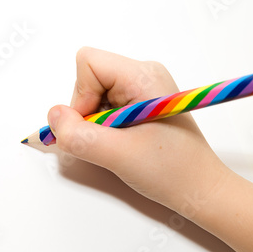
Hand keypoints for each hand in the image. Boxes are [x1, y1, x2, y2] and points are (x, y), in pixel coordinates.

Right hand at [46, 47, 228, 210]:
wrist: (199, 188)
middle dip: (88, 113)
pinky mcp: (140, 103)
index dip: (81, 96)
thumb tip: (53, 116)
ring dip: (97, 123)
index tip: (96, 127)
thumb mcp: (119, 155)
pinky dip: (105, 127)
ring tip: (122, 143)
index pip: (88, 62)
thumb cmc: (172, 171)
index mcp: (143, 75)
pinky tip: (125, 143)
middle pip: (89, 79)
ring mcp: (142, 88)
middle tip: (112, 140)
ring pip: (94, 95)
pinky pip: (105, 106)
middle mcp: (143, 74)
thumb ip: (79, 135)